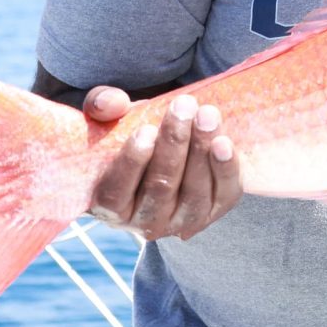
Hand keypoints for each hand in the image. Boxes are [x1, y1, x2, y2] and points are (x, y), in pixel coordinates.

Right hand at [85, 88, 242, 241]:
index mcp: (109, 207)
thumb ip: (101, 107)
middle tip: (183, 107)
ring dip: (201, 150)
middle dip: (174, 144)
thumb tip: (113, 102)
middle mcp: (144, 223)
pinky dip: (225, 169)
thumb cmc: (130, 137)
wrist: (170, 147)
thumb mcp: (108, 119)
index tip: (145, 129)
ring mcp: (181, 222)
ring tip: (206, 115)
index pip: (115, 193)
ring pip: (193, 193)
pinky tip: (223, 142)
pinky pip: (223, 194)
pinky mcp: (214, 212)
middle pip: (160, 188)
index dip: (131, 163)